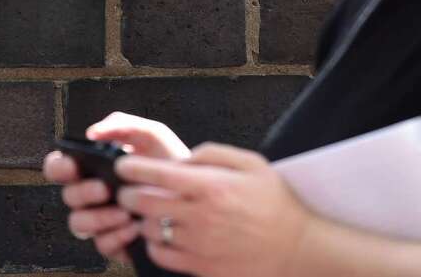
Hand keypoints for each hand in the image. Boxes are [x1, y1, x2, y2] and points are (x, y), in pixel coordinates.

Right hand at [43, 113, 190, 262]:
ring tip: (125, 211)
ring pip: (79, 223)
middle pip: (67, 196)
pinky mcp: (114, 242)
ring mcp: (100, 220)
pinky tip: (135, 227)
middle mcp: (91, 195)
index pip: (59, 167)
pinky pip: (102, 244)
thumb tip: (93, 133)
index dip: (58, 166)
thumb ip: (123, 124)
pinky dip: (116, 236)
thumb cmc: (169, 162)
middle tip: (105, 189)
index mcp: (93, 168)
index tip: (73, 164)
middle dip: (82, 192)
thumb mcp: (151, 135)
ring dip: (99, 217)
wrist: (196, 195)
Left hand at [114, 143, 311, 276]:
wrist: (297, 248)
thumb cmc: (275, 203)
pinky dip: (154, 244)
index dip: (132, 168)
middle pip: (144, 203)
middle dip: (129, 193)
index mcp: (211, 186)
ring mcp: (199, 245)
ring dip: (143, 219)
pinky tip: (163, 236)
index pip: (156, 174)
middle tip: (130, 190)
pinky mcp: (200, 267)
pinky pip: (161, 255)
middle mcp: (201, 216)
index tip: (123, 166)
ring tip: (150, 213)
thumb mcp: (251, 163)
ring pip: (150, 229)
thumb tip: (180, 162)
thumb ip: (212, 154)